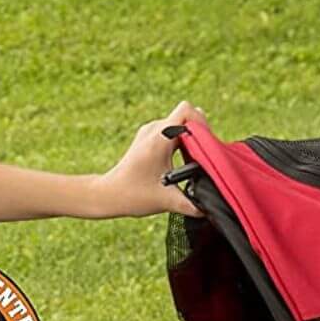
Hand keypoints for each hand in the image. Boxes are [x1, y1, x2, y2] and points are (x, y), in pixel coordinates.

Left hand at [91, 99, 213, 218]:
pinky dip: (183, 141)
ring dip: (192, 138)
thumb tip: (211, 210)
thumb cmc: (132, 195)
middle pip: (188, 116)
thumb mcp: (167, 202)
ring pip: (181, 122)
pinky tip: (184, 160)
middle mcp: (154, 129)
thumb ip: (192, 205)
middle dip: (201, 133)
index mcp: (159, 138)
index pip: (188, 111)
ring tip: (195, 159)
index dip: (203, 125)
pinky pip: (173, 130)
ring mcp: (151, 131)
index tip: (206, 146)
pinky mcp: (149, 137)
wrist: (108, 194)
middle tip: (203, 156)